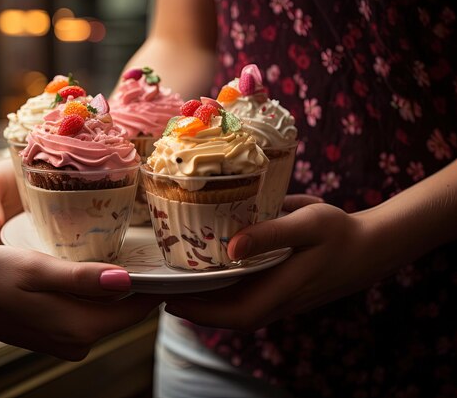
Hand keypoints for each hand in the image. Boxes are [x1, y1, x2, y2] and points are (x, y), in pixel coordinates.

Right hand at [0, 246, 160, 359]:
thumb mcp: (37, 269)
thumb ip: (82, 279)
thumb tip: (126, 282)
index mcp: (78, 327)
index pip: (137, 309)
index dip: (155, 285)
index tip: (166, 259)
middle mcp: (77, 341)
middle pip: (126, 312)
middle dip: (140, 284)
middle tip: (149, 247)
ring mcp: (67, 340)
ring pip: (108, 312)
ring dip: (118, 287)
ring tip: (126, 251)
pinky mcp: (56, 334)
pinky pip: (90, 313)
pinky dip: (98, 293)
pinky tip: (94, 268)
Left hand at [164, 197, 393, 330]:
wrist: (373, 247)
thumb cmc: (341, 232)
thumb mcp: (308, 223)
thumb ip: (271, 233)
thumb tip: (231, 247)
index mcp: (282, 288)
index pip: (233, 313)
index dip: (199, 312)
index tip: (168, 300)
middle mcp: (279, 301)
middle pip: (229, 315)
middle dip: (195, 308)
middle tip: (163, 290)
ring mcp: (283, 300)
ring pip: (238, 309)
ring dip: (209, 302)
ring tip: (180, 283)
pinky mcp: (286, 292)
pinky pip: (249, 299)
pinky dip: (226, 293)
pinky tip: (214, 276)